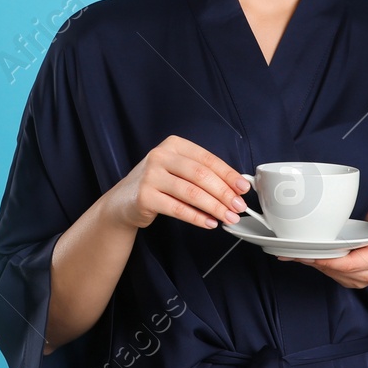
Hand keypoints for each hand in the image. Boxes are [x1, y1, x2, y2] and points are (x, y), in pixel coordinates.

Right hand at [107, 135, 250, 230]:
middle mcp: (160, 156)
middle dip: (224, 192)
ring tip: (228, 217)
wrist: (123, 202)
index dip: (228, 174)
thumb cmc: (157, 184)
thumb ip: (202, 174)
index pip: (207, 158)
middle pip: (200, 175)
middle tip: (239, 206)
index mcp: (173, 144)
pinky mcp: (144, 197)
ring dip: (214, 207)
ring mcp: (150, 176)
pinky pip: (177, 209)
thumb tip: (235, 187)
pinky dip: (197, 218)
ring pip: (191, 193)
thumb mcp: (177, 170)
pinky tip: (209, 223)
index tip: (244, 188)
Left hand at [277, 198, 367, 287]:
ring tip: (291, 251)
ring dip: (311, 262)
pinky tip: (300, 255)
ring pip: (328, 272)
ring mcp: (358, 279)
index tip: (309, 253)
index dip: (328, 260)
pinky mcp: (348, 279)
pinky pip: (328, 273)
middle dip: (313, 260)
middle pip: (334, 269)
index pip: (349, 264)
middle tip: (291, 249)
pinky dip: (314, 263)